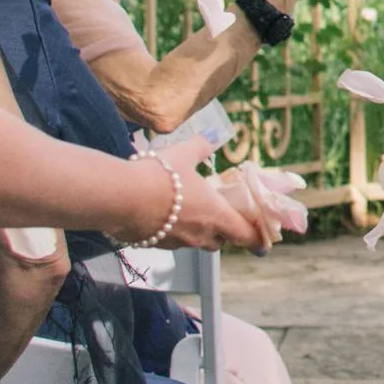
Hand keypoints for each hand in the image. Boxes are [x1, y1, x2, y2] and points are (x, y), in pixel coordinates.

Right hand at [157, 136, 275, 253]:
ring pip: (195, 242)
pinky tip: (162, 214)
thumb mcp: (183, 154)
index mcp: (217, 216)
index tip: (264, 242)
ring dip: (198, 232)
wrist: (120, 197)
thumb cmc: (159, 177)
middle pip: (220, 241)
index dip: (258, 240)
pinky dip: (173, 232)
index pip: (246, 236)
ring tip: (188, 211)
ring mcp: (176, 243)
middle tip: (221, 216)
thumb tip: (211, 137)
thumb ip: (200, 147)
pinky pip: (171, 242)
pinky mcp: (155, 245)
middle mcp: (200, 235)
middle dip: (223, 232)